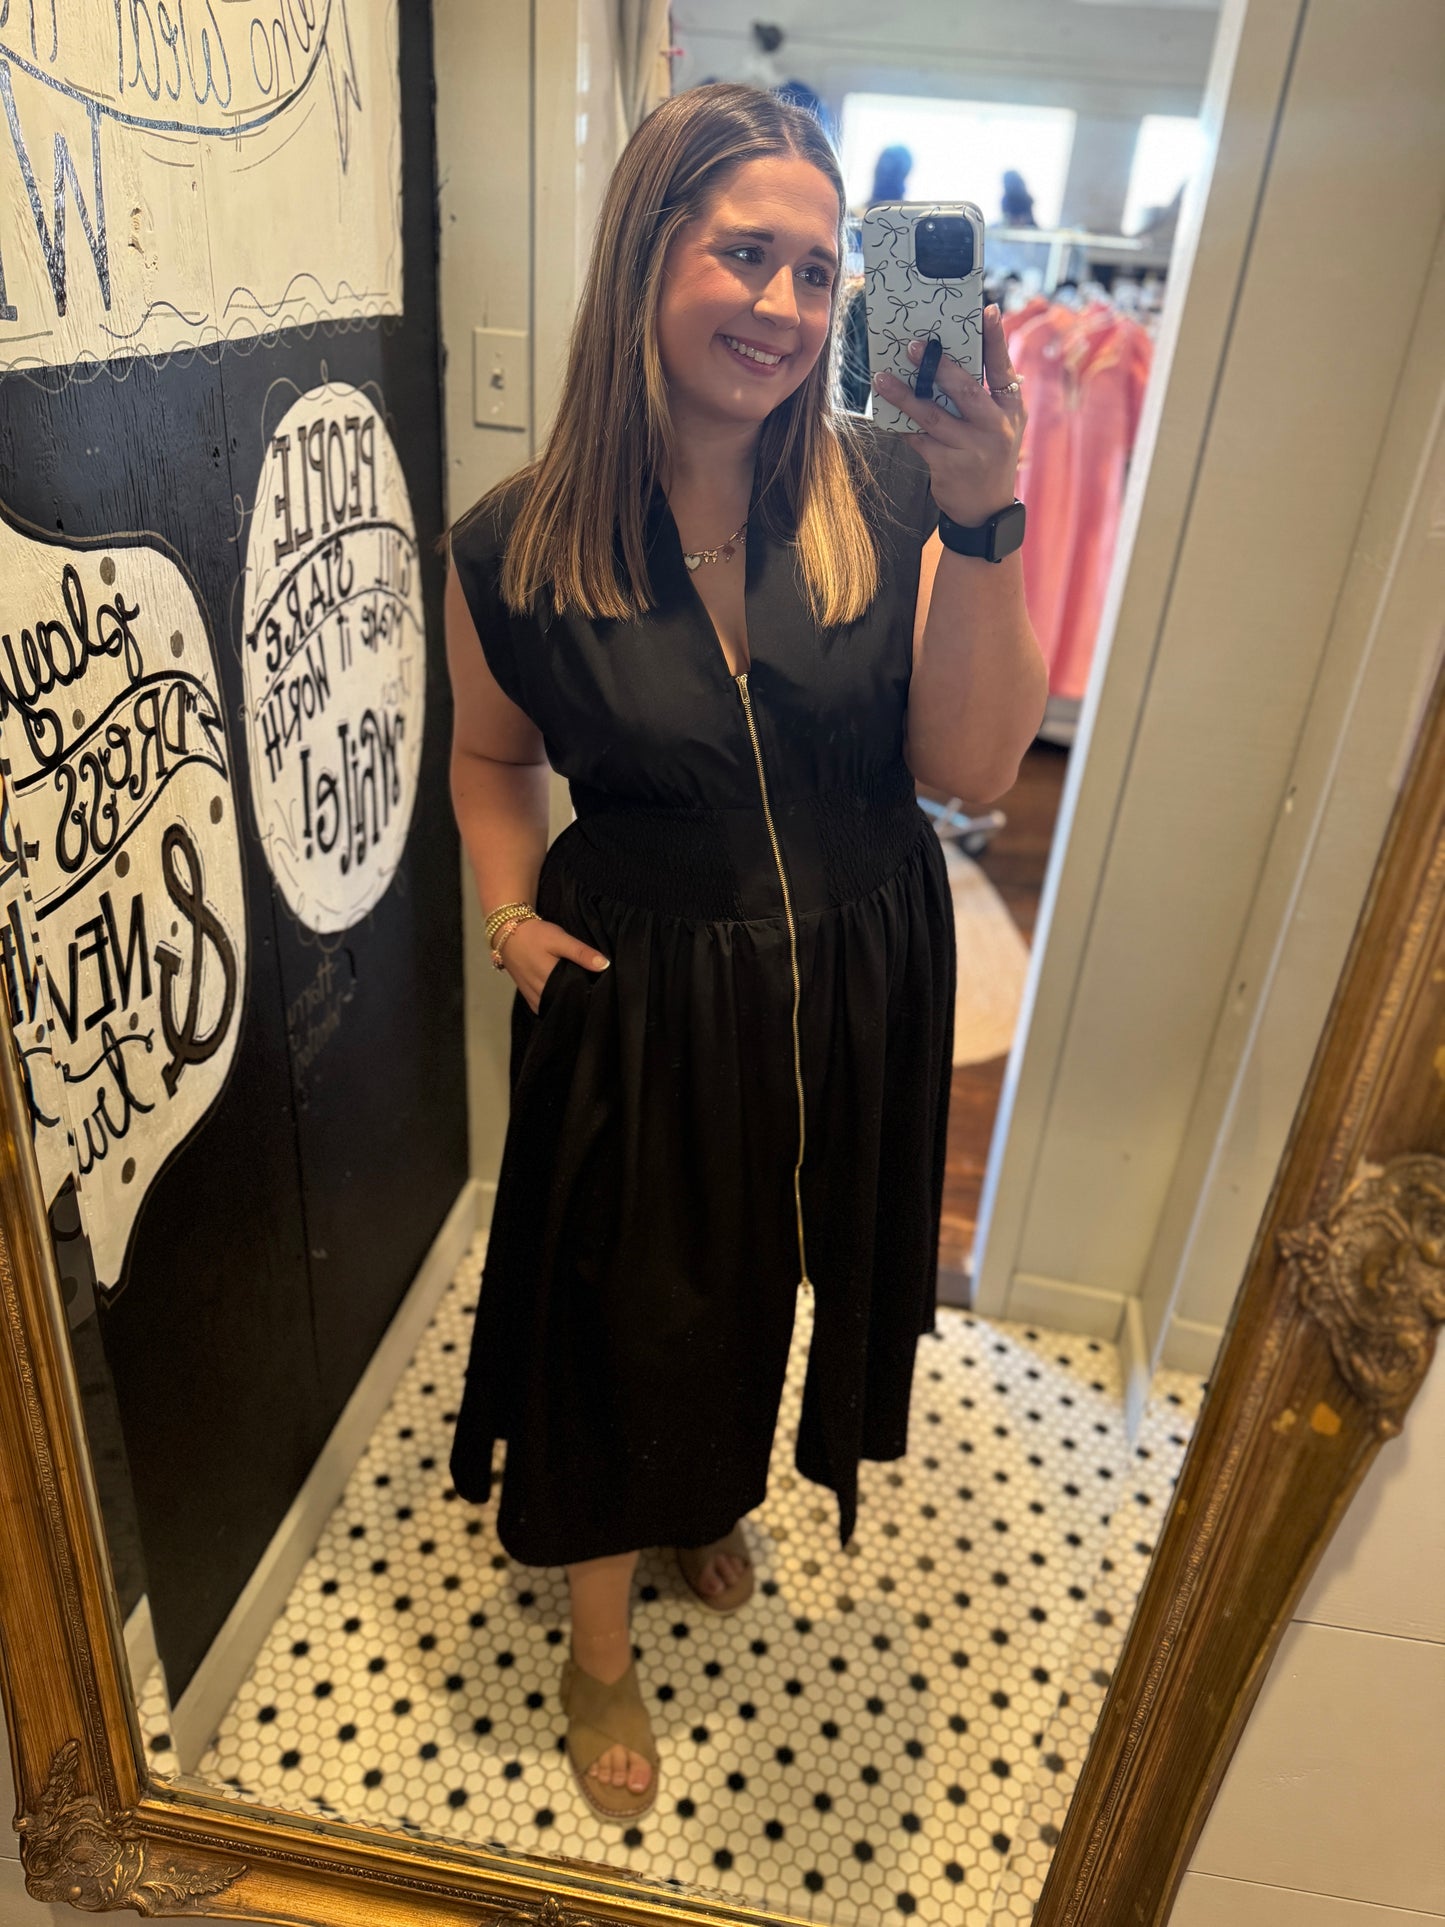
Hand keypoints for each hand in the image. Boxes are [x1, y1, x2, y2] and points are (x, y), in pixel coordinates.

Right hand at [500, 917, 609, 1013]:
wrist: (507, 933)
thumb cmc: (535, 935)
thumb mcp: (560, 939)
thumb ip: (581, 953)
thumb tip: (605, 965)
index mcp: (550, 978)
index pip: (575, 995)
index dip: (589, 994)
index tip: (601, 990)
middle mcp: (540, 992)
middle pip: (565, 1004)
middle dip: (579, 1000)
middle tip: (594, 994)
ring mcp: (532, 996)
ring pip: (554, 1008)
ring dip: (567, 1004)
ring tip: (582, 998)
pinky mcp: (528, 996)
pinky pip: (544, 1008)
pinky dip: (555, 1006)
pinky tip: (565, 1000)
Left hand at [872, 304, 1026, 527]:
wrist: (986, 509)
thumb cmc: (989, 455)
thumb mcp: (1002, 423)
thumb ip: (987, 392)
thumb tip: (955, 356)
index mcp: (1011, 409)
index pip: (1004, 368)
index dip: (996, 339)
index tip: (986, 311)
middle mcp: (996, 428)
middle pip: (966, 390)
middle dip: (940, 366)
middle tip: (915, 346)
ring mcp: (972, 449)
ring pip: (933, 415)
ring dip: (905, 395)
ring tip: (883, 379)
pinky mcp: (948, 466)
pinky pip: (918, 439)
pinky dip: (902, 424)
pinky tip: (887, 411)